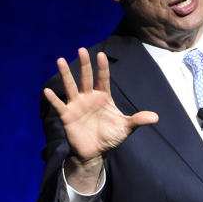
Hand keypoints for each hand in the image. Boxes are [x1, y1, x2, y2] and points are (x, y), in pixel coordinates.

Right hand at [44, 48, 157, 189]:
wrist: (95, 152)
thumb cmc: (110, 137)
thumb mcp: (126, 128)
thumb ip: (138, 120)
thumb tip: (156, 117)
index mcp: (103, 97)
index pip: (103, 79)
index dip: (102, 67)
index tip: (101, 55)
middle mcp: (89, 98)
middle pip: (86, 78)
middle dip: (85, 64)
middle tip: (82, 49)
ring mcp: (77, 105)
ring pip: (71, 87)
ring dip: (66, 74)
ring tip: (60, 60)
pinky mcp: (67, 116)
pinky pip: (59, 106)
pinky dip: (53, 99)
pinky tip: (47, 91)